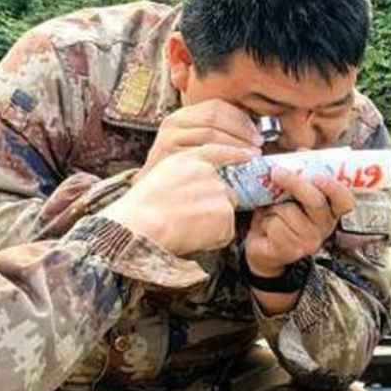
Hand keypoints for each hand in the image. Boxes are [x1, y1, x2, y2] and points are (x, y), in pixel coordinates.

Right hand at [100, 143, 247, 255]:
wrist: (140, 225)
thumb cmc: (141, 209)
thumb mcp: (160, 176)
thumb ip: (185, 174)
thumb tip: (201, 186)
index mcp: (187, 159)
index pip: (218, 151)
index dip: (237, 153)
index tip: (251, 153)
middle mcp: (207, 172)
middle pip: (225, 191)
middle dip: (214, 206)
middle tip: (188, 218)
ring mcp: (218, 191)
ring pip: (225, 213)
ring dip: (212, 224)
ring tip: (186, 227)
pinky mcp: (225, 213)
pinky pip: (225, 233)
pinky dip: (213, 239)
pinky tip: (193, 236)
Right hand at [147, 101, 262, 166]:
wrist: (152, 201)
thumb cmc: (179, 177)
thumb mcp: (191, 150)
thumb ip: (213, 138)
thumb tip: (250, 135)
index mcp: (180, 116)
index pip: (215, 106)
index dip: (240, 118)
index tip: (256, 133)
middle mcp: (172, 123)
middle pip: (214, 116)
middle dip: (241, 129)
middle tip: (258, 145)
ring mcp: (169, 138)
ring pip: (211, 133)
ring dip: (237, 143)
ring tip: (252, 155)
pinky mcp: (170, 155)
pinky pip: (205, 151)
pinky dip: (227, 156)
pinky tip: (240, 164)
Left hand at [243, 168, 355, 276]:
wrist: (263, 246)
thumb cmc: (280, 214)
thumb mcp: (292, 192)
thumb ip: (301, 172)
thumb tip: (303, 150)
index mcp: (330, 210)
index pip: (346, 201)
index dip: (335, 188)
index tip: (318, 176)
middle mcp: (324, 227)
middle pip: (315, 201)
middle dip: (294, 183)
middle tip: (277, 171)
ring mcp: (308, 242)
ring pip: (289, 213)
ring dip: (273, 208)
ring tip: (272, 211)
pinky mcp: (290, 251)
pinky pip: (275, 228)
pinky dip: (265, 223)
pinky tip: (267, 226)